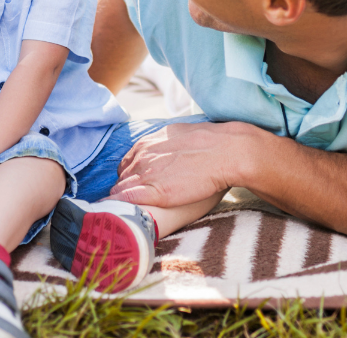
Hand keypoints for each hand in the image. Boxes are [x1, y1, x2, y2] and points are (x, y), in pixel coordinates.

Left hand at [110, 122, 240, 207]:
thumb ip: (164, 144)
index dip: (131, 176)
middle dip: (126, 187)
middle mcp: (142, 157)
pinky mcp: (155, 192)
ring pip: (121, 189)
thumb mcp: (178, 135)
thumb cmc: (209, 145)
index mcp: (146, 144)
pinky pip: (127, 200)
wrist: (225, 152)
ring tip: (129, 209)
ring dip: (123, 198)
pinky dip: (124, 206)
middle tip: (134, 199)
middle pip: (122, 177)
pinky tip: (127, 212)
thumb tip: (164, 149)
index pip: (127, 164)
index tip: (137, 185)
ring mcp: (146, 174)